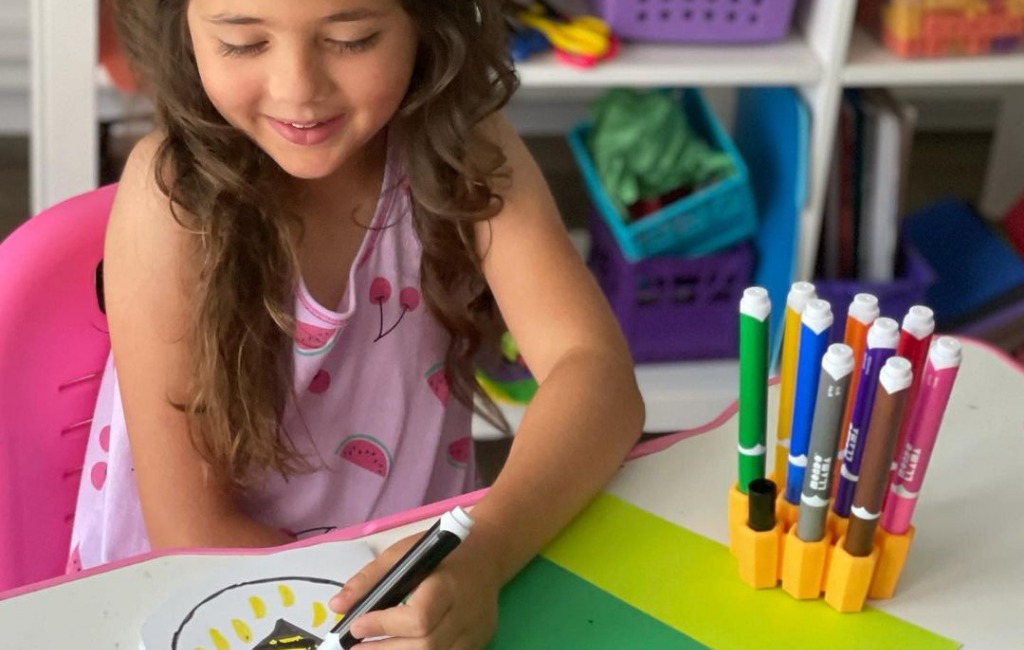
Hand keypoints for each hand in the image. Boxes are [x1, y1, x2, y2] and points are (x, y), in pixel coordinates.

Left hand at [329, 532, 502, 648]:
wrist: (487, 555)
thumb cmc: (440, 554)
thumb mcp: (405, 554)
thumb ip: (370, 579)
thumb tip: (337, 605)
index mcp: (447, 583)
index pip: (419, 617)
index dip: (384, 626)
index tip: (355, 627)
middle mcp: (465, 611)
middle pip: (426, 645)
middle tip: (355, 649)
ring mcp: (475, 631)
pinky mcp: (478, 642)